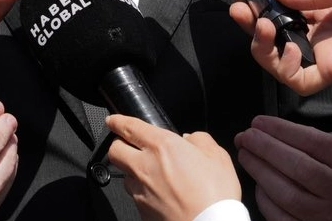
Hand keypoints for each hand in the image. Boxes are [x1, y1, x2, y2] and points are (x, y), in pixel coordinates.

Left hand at [106, 114, 241, 220]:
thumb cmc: (215, 194)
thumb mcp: (217, 156)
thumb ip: (200, 140)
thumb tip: (190, 139)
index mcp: (163, 146)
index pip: (129, 127)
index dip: (118, 121)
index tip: (114, 120)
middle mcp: (145, 167)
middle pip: (115, 151)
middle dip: (118, 145)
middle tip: (129, 145)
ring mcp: (141, 191)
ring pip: (125, 175)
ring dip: (133, 170)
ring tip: (152, 173)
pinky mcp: (142, 212)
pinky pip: (136, 196)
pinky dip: (143, 192)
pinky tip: (161, 194)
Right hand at [229, 0, 331, 94]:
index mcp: (327, 2)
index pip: (285, 4)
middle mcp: (322, 28)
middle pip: (276, 32)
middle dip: (253, 22)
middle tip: (241, 10)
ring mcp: (326, 50)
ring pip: (280, 58)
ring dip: (262, 44)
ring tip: (262, 26)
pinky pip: (300, 79)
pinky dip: (286, 67)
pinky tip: (289, 47)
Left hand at [235, 115, 331, 220]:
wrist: (327, 201)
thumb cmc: (317, 166)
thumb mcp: (318, 148)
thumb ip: (293, 137)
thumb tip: (256, 130)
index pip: (314, 141)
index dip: (283, 130)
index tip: (258, 122)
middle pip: (300, 167)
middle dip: (268, 149)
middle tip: (246, 137)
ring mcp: (323, 212)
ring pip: (288, 194)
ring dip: (260, 171)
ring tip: (245, 155)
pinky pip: (279, 215)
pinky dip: (264, 198)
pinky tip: (257, 183)